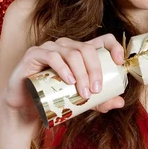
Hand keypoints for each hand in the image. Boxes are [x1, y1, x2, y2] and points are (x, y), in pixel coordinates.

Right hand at [1, 33, 125, 123]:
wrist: (26, 107)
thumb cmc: (55, 99)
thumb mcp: (83, 102)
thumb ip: (101, 102)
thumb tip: (121, 102)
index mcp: (81, 52)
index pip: (102, 40)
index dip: (114, 47)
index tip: (119, 63)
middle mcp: (67, 46)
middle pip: (87, 49)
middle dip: (95, 70)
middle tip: (96, 91)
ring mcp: (50, 48)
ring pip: (72, 53)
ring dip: (81, 73)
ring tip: (84, 93)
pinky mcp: (35, 54)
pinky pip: (52, 56)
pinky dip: (63, 68)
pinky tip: (69, 81)